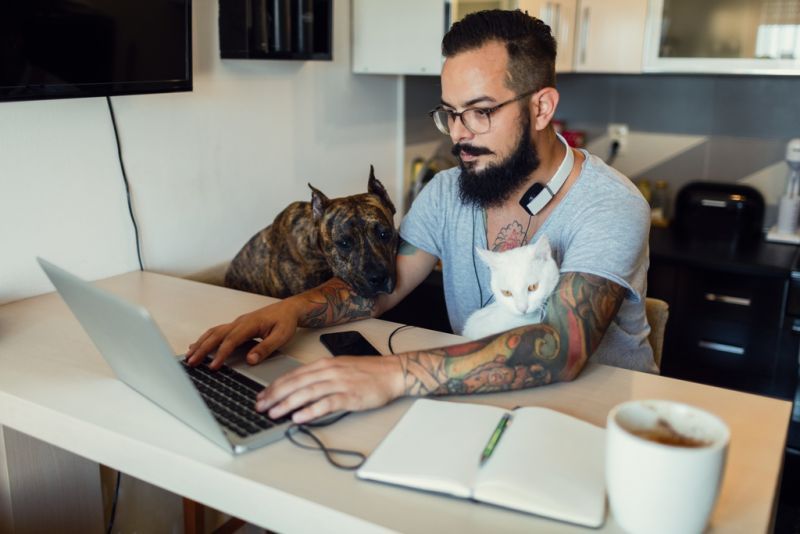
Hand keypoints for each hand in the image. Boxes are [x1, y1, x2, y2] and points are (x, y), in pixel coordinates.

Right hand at [185, 299, 301, 368]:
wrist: (289, 308)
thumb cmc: (286, 321)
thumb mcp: (282, 336)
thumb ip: (266, 348)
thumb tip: (250, 360)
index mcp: (250, 324)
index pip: (231, 341)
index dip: (221, 354)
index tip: (213, 367)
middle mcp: (240, 322)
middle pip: (216, 335)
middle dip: (202, 349)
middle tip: (191, 363)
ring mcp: (237, 322)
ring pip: (214, 332)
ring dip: (200, 343)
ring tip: (189, 356)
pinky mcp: (237, 324)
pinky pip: (217, 330)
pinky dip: (205, 338)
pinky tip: (197, 345)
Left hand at [256, 355, 404, 423]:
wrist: (392, 372)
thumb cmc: (368, 372)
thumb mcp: (340, 368)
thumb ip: (320, 377)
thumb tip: (299, 390)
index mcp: (324, 364)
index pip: (293, 375)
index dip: (275, 386)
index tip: (262, 396)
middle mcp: (329, 371)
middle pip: (296, 383)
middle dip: (275, 395)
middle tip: (260, 406)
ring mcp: (339, 383)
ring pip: (308, 392)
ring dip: (288, 403)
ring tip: (274, 413)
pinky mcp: (350, 396)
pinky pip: (327, 404)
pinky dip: (311, 410)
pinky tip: (300, 417)